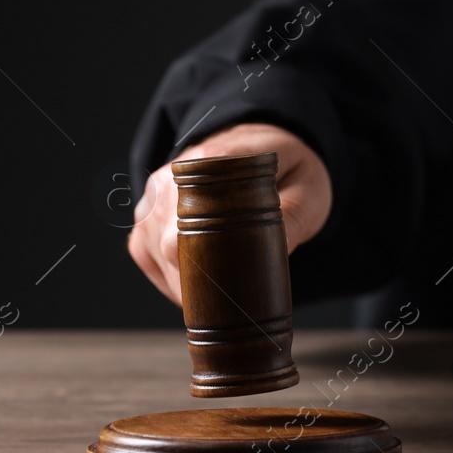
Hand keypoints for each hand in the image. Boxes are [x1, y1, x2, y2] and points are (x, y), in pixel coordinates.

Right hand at [126, 122, 333, 305]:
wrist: (264, 144)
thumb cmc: (288, 168)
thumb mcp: (309, 187)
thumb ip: (294, 214)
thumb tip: (274, 252)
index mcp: (214, 161)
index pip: (198, 225)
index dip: (216, 268)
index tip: (235, 295)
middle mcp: (174, 175)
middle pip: (172, 246)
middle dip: (203, 284)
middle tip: (234, 308)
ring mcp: (155, 192)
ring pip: (155, 253)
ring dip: (183, 284)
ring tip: (219, 299)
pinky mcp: (148, 208)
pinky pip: (143, 251)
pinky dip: (165, 275)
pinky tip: (192, 287)